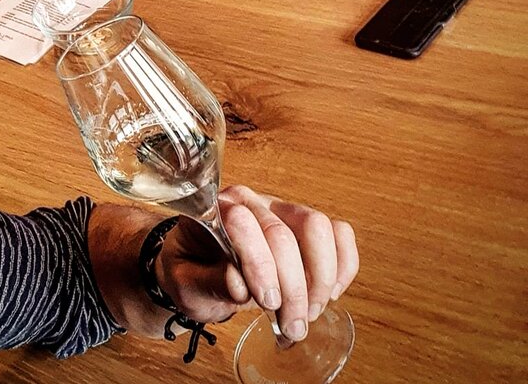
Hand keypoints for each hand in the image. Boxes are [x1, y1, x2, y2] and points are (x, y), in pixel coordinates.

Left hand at [156, 186, 357, 339]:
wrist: (199, 270)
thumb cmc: (191, 272)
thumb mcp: (186, 284)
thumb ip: (209, 282)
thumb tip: (239, 284)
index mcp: (216, 209)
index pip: (244, 223)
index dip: (261, 265)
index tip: (267, 302)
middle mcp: (251, 202)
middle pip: (285, 233)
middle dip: (294, 287)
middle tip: (291, 325)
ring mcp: (282, 210)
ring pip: (318, 228)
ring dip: (321, 279)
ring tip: (307, 314)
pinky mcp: (306, 226)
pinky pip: (338, 234)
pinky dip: (342, 267)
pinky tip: (327, 295)